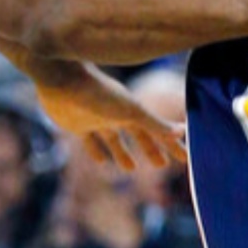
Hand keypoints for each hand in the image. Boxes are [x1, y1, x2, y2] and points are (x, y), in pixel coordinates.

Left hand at [35, 65, 183, 171]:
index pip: (158, 132)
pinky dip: (96, 150)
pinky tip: (100, 162)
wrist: (63, 78)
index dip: (171, 145)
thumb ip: (155, 124)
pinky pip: (89, 141)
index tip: (184, 158)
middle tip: (162, 165)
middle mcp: (117, 115)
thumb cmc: (99, 93)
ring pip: (114, 139)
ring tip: (129, 169)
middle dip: (150, 149)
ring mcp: (97, 119)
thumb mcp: (131, 111)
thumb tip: (183, 131)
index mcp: (133, 111)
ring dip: (122, 153)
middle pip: (139, 135)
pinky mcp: (77, 124)